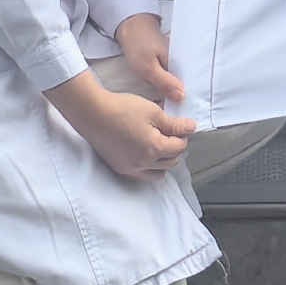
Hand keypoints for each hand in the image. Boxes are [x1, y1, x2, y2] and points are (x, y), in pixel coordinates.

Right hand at [48, 67, 196, 179]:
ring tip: (159, 144)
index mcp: (154, 149)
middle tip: (171, 133)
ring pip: (157, 174)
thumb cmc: (123, 109)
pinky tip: (146, 153)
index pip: (179, 147)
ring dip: (163, 162)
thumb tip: (191, 128)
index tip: (181, 125)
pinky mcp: (119, 169)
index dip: (183, 135)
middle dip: (175, 149)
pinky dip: (149, 168)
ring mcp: (130, 169)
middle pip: (171, 162)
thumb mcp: (153, 112)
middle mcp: (143, 164)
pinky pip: (141, 175)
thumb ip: (174, 124)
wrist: (93, 114)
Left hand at [114, 10, 186, 110]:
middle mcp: (183, 62)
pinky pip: (175, 78)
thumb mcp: (148, 68)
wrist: (132, 28)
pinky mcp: (171, 63)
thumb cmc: (139, 47)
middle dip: (187, 99)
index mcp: (181, 62)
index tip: (187, 115)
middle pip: (188, 84)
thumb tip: (182, 97)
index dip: (191, 100)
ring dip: (179, 94)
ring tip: (178, 111)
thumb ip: (164, 82)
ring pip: (181, 82)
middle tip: (181, 116)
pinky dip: (173, 87)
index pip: (191, 85)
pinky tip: (170, 98)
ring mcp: (177, 62)